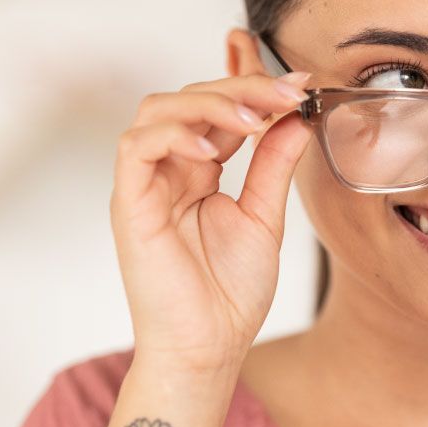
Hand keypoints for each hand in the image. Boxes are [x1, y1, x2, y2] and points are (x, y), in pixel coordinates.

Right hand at [109, 71, 312, 370]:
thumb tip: (297, 118)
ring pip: (159, 110)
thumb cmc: (230, 292)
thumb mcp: (265, 215)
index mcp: (199, 169)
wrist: (209, 345)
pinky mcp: (130, 203)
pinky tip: (213, 152)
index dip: (248, 82)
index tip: (296, 81)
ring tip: (253, 121)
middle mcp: (170, 169)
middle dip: (240, 86)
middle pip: (190, 97)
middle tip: (285, 95)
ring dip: (208, 103)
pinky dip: (174, 137)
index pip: (217, 107)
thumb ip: (275, 164)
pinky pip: (136, 148)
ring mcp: (147, 183)